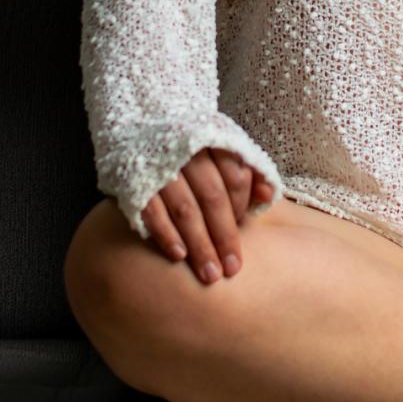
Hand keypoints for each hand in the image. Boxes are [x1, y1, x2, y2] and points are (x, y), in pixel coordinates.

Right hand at [139, 146, 276, 284]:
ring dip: (199, 244)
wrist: (135, 128)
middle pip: (212, 197)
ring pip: (185, 209)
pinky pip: (152, 212)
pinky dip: (166, 234)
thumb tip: (267, 196)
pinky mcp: (135, 182)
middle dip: (224, 236)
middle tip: (232, 269)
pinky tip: (179, 256)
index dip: (242, 205)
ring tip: (210, 273)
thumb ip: (246, 169)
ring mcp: (159, 167)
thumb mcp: (219, 147)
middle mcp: (187, 151)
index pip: (235, 176)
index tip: (247, 229)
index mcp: (212, 139)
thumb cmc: (189, 147)